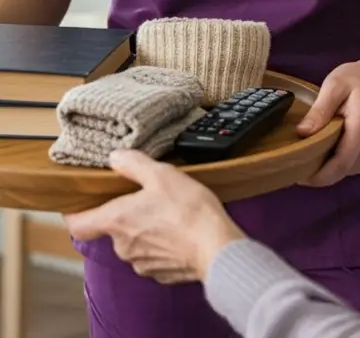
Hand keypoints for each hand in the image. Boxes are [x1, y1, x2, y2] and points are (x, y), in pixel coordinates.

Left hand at [64, 150, 245, 283]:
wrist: (215, 248)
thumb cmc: (188, 211)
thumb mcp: (162, 175)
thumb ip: (134, 164)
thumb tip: (115, 157)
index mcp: (117, 220)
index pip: (78, 224)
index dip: (75, 214)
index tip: (78, 205)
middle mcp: (122, 246)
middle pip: (112, 229)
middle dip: (126, 215)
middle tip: (148, 198)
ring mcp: (140, 263)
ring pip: (134, 242)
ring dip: (146, 229)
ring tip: (170, 214)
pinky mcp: (159, 273)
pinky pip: (153, 256)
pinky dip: (162, 244)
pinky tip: (180, 232)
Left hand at [296, 51, 359, 187]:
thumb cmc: (358, 79)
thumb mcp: (335, 84)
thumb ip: (320, 109)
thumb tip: (302, 133)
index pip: (340, 164)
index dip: (316, 176)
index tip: (295, 173)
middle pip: (339, 171)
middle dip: (316, 171)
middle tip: (296, 159)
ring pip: (343, 172)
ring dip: (325, 166)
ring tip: (313, 146)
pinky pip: (349, 169)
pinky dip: (336, 163)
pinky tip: (329, 145)